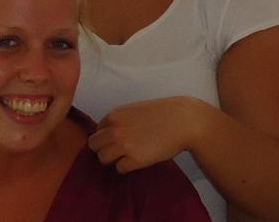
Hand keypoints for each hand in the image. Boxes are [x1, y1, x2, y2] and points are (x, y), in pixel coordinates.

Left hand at [89, 96, 211, 173]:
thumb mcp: (136, 109)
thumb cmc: (164, 112)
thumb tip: (111, 131)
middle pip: (94, 146)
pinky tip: (138, 160)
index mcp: (114, 115)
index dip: (107, 136)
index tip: (118, 139)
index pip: (97, 130)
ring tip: (127, 156)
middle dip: (104, 148)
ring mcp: (123, 146)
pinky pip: (120, 169)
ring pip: (103, 159)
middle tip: (118, 151)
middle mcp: (114, 130)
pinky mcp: (134, 160)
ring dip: (113, 159)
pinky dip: (127, 167)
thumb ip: (121, 119)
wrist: (184, 121)